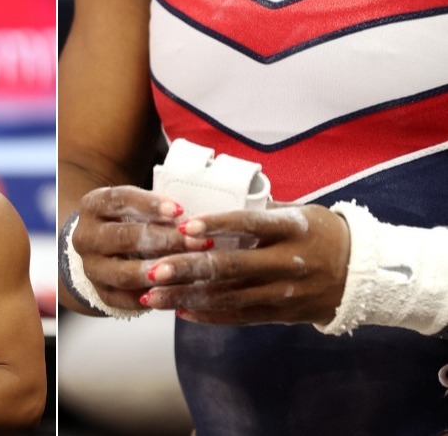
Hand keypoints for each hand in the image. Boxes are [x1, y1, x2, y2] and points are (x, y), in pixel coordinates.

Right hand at [73, 186, 208, 309]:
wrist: (105, 249)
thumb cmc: (133, 220)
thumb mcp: (140, 206)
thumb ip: (159, 210)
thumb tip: (191, 222)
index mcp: (93, 206)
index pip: (119, 200)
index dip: (151, 205)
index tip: (180, 211)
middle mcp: (85, 236)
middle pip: (123, 238)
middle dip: (164, 240)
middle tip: (196, 242)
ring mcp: (90, 267)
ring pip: (123, 274)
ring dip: (158, 273)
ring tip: (188, 271)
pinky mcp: (100, 293)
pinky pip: (126, 299)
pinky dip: (152, 297)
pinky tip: (176, 292)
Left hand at [140, 204, 349, 324]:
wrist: (363, 274)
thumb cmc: (321, 233)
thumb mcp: (298, 213)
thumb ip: (258, 211)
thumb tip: (209, 198)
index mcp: (292, 229)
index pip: (249, 223)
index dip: (216, 224)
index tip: (182, 227)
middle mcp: (287, 262)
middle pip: (230, 267)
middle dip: (187, 270)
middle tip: (152, 271)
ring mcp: (284, 291)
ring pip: (228, 297)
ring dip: (186, 298)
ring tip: (152, 297)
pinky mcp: (280, 313)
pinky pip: (239, 316)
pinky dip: (208, 314)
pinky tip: (180, 311)